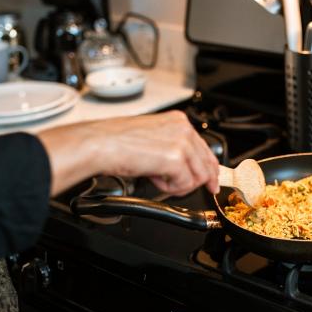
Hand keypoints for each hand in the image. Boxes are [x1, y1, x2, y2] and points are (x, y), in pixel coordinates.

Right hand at [37, 111, 219, 196]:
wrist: (100, 144)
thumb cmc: (117, 141)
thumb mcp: (153, 138)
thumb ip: (173, 149)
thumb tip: (185, 168)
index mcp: (179, 121)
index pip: (205, 149)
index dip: (210, 170)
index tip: (211, 182)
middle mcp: (183, 129)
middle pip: (207, 166)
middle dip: (197, 182)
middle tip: (190, 189)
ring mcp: (181, 143)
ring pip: (198, 178)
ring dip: (179, 185)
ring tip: (158, 178)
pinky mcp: (175, 159)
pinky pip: (184, 185)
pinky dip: (169, 188)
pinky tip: (154, 178)